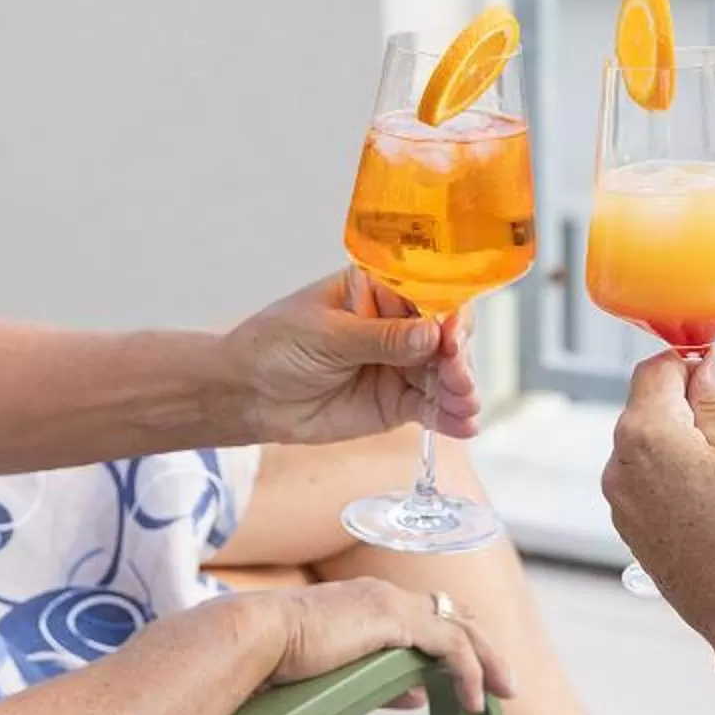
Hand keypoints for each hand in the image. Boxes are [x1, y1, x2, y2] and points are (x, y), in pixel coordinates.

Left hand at [228, 270, 481, 447]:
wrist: (249, 395)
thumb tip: (430, 335)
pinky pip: (430, 408)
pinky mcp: (396, 402)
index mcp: (380, 289)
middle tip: (457, 376)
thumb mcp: (327, 335)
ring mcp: (400, 365)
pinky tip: (464, 425)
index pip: (428, 292)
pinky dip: (450, 417)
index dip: (447, 312)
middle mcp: (398, 324)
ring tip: (465, 404)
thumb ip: (380, 338)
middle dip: (458, 356)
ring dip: (461, 388)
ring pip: (444, 373)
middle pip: (445, 335)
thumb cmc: (277, 345)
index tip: (452, 334)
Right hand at [250, 577, 514, 714]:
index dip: (456, 640)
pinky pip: (450, 646)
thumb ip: (383, 682)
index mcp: (369, 602)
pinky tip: (473, 700)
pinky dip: (468, 672)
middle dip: (485, 649)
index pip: (428, 614)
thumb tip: (416, 697)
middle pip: (455, 615)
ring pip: (462, 628)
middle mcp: (386, 595)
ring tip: (502, 693)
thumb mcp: (341, 672)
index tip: (473, 671)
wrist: (257, 640)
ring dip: (487, 660)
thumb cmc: (280, 657)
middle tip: (505, 683)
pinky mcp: (396, 622)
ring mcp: (393, 604)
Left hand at [601, 349, 714, 643]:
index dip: (695, 366)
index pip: (656, 371)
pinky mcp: (635, 535)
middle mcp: (619, 468)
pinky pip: (654, 487)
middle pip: (653, 411)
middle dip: (701, 408)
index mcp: (642, 434)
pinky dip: (684, 478)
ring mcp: (623, 506)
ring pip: (655, 451)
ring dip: (696, 444)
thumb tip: (709, 365)